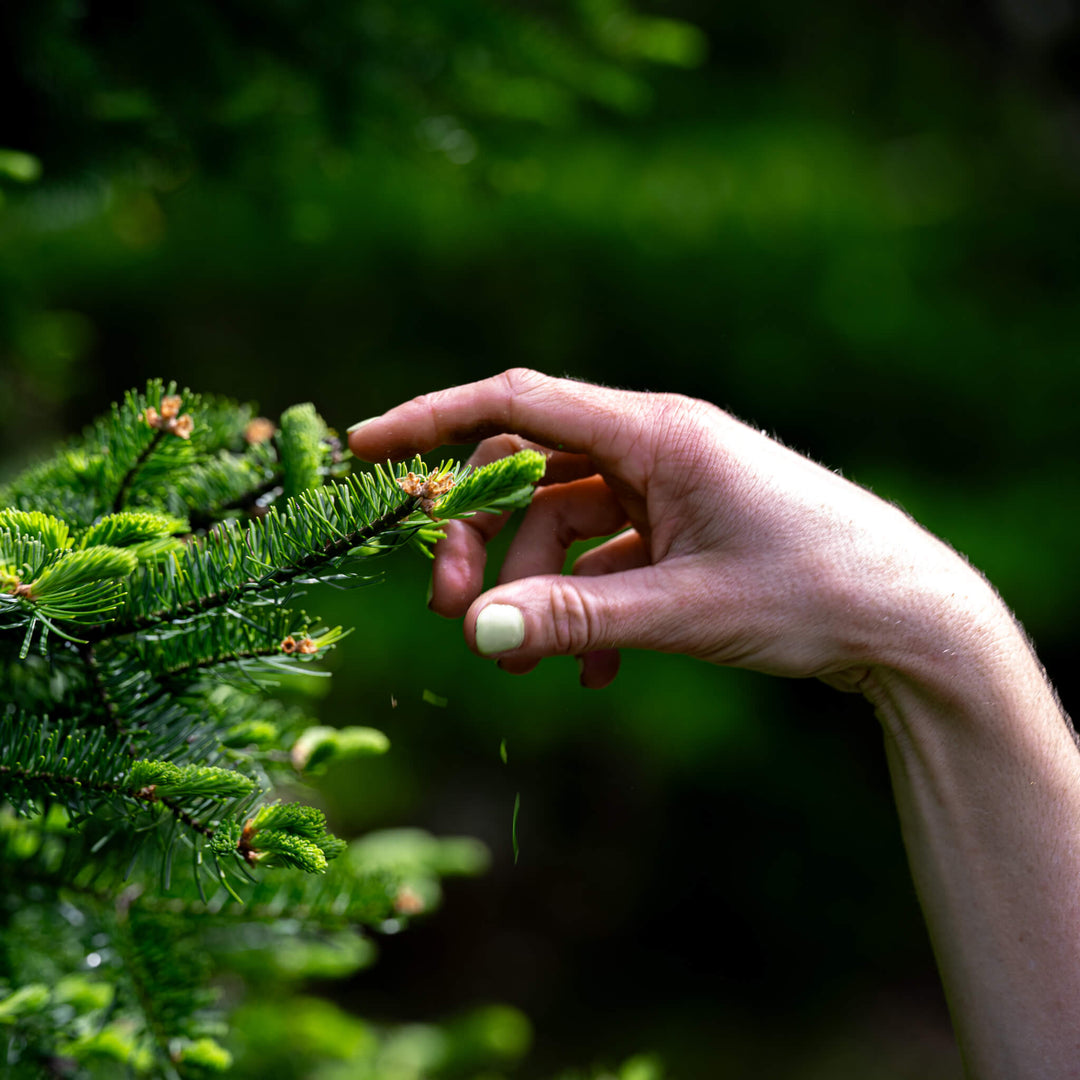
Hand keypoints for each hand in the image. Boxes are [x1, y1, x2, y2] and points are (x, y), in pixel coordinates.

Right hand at [348, 368, 998, 691]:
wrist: (913, 621)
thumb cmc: (815, 594)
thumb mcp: (685, 611)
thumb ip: (576, 619)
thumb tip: (478, 635)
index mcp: (656, 433)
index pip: (518, 404)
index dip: (432, 419)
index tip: (367, 448)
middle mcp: (659, 447)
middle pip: (530, 475)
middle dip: (484, 544)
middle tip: (457, 617)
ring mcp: (674, 489)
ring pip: (567, 524)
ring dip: (538, 589)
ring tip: (532, 663)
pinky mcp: (688, 530)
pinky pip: (612, 558)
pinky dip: (590, 607)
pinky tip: (599, 673)